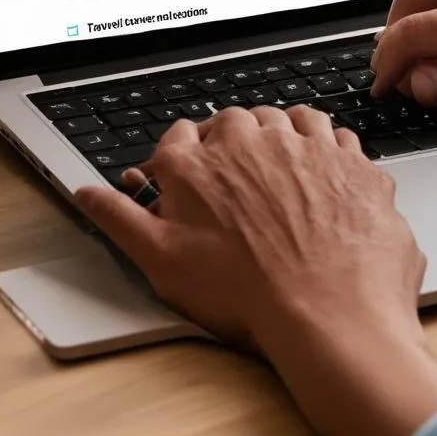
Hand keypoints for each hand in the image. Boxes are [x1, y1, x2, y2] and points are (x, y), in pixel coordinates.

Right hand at [75, 106, 436, 435]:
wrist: (330, 318)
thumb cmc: (246, 295)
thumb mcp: (161, 262)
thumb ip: (120, 218)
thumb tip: (87, 194)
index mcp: (199, 162)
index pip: (180, 137)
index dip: (183, 157)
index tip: (188, 176)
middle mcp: (250, 140)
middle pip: (233, 122)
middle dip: (231, 144)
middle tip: (234, 180)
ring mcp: (304, 145)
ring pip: (284, 118)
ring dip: (278, 134)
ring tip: (277, 167)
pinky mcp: (349, 160)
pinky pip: (335, 133)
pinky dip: (326, 143)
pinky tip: (323, 167)